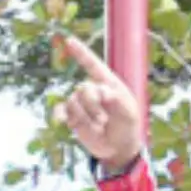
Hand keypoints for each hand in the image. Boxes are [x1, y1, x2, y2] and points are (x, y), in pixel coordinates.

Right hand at [58, 37, 142, 171]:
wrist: (118, 148)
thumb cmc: (128, 126)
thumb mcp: (130, 113)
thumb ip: (118, 100)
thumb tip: (101, 91)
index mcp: (108, 84)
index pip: (93, 65)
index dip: (82, 53)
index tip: (70, 41)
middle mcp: (93, 90)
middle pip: (83, 88)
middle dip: (92, 105)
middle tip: (103, 121)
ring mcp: (81, 103)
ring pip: (73, 102)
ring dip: (84, 117)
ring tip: (97, 128)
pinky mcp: (73, 117)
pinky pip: (61, 110)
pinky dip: (60, 114)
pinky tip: (61, 121)